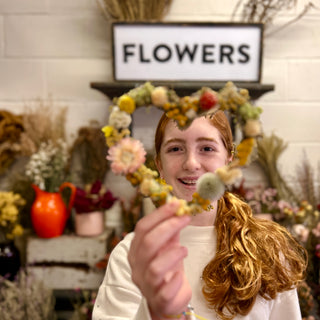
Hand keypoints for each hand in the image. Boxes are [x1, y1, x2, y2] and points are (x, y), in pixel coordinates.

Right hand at [128, 200, 191, 318]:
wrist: (166, 300)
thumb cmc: (167, 269)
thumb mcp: (168, 246)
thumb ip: (170, 231)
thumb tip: (179, 209)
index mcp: (136, 250)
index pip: (142, 228)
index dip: (159, 214)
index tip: (176, 204)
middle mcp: (137, 266)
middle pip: (147, 243)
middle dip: (168, 227)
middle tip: (185, 218)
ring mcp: (146, 284)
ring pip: (155, 267)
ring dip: (173, 254)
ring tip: (184, 249)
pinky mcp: (159, 300)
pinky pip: (165, 291)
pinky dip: (176, 280)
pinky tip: (180, 275)